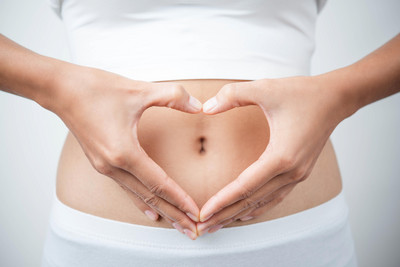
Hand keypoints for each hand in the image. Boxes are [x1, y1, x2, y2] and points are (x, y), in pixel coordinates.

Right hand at [50, 65, 201, 238]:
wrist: (61, 89)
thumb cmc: (95, 89)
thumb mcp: (139, 89)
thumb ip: (173, 97)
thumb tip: (200, 106)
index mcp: (124, 152)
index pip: (159, 183)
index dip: (180, 199)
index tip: (197, 214)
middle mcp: (113, 166)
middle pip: (150, 197)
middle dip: (174, 215)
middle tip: (194, 231)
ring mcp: (105, 167)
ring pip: (138, 196)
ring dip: (161, 210)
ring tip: (177, 225)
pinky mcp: (101, 163)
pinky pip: (126, 188)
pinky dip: (141, 202)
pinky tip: (150, 212)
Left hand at [196, 76, 344, 235]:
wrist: (335, 98)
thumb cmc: (302, 93)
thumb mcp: (265, 88)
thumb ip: (232, 95)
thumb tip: (205, 107)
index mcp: (281, 156)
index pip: (245, 187)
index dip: (222, 201)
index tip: (202, 213)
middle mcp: (291, 172)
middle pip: (252, 201)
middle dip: (225, 215)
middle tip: (202, 227)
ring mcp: (298, 175)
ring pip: (263, 203)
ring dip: (239, 214)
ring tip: (218, 224)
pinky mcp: (299, 172)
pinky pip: (275, 197)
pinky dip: (258, 207)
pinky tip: (245, 213)